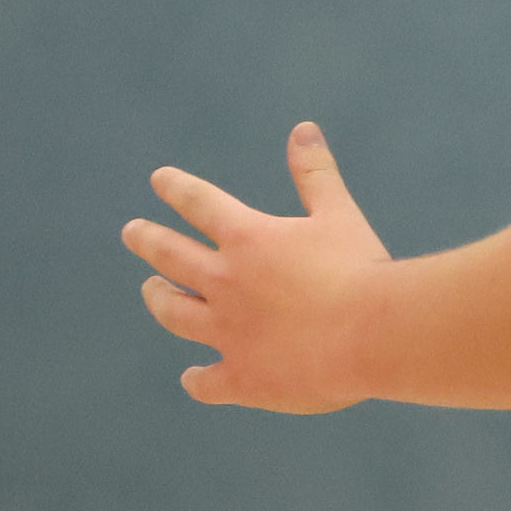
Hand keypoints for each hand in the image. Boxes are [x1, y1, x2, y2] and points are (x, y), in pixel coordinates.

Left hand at [123, 123, 390, 412]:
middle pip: (169, 256)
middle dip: (146, 240)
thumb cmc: (363, 271)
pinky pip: (207, 382)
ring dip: (158, 300)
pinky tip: (193, 377)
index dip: (175, 188)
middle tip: (132, 232)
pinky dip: (198, 380)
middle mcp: (225, 283)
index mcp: (247, 239)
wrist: (378, 335)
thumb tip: (303, 129)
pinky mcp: (244, 377)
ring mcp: (228, 332)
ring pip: (174, 314)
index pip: (197, 203)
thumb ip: (315, 174)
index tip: (160, 180)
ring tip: (152, 292)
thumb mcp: (339, 215)